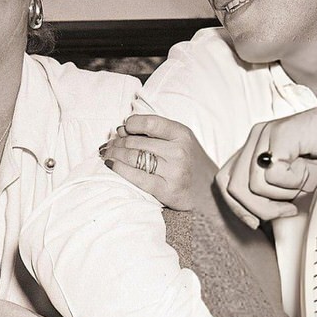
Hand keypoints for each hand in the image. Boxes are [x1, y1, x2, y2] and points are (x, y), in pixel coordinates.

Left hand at [99, 114, 218, 212]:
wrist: (210, 194)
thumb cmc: (189, 163)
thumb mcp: (180, 140)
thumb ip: (155, 132)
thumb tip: (121, 129)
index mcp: (182, 134)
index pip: (150, 123)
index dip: (131, 124)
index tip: (123, 129)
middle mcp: (179, 151)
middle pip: (136, 142)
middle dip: (117, 142)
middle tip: (109, 144)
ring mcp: (173, 171)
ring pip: (133, 158)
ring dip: (114, 154)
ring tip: (106, 153)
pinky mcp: (166, 190)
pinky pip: (136, 177)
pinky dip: (119, 169)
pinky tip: (110, 165)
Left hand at [216, 100, 316, 227]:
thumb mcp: (294, 183)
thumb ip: (268, 192)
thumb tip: (247, 214)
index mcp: (255, 147)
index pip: (225, 180)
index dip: (236, 207)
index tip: (256, 225)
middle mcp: (256, 137)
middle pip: (232, 185)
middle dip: (258, 209)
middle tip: (287, 210)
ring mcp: (266, 133)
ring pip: (251, 185)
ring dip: (281, 195)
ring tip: (302, 186)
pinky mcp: (280, 134)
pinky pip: (272, 174)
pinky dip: (293, 181)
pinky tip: (309, 172)